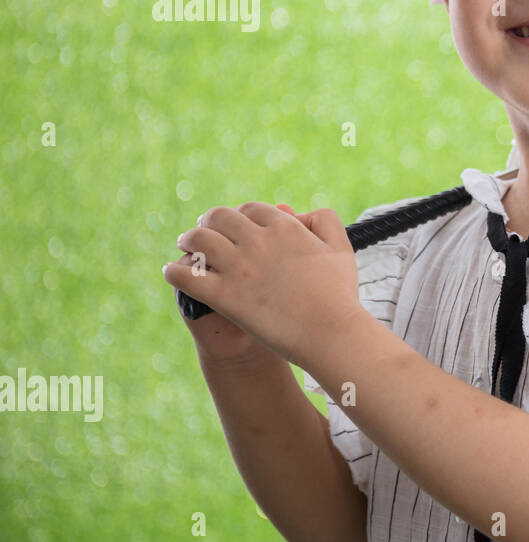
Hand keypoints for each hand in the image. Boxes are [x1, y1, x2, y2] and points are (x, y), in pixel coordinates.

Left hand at [164, 201, 363, 364]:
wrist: (330, 332)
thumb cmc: (339, 294)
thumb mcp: (341, 247)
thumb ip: (324, 220)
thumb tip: (296, 213)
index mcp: (284, 227)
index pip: (250, 209)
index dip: (239, 215)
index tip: (234, 226)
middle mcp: (258, 241)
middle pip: (219, 217)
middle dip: (208, 221)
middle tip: (202, 232)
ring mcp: (239, 267)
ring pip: (198, 240)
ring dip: (188, 240)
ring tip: (185, 248)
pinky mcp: (225, 295)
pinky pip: (187, 275)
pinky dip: (175, 271)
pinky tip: (174, 274)